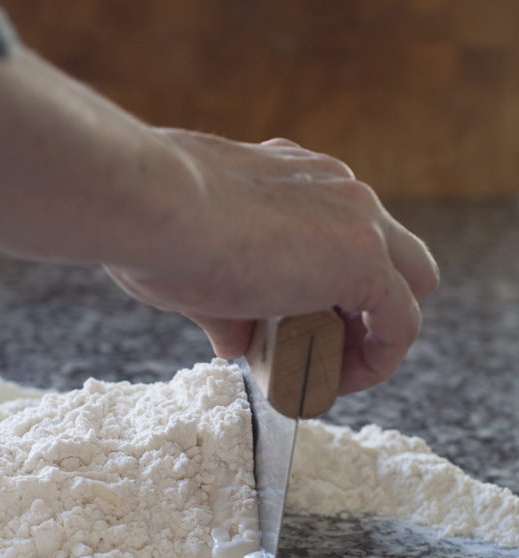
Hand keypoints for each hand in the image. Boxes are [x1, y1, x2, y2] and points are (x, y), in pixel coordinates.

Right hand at [106, 134, 438, 395]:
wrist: (151, 203)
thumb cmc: (152, 227)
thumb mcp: (193, 269)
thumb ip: (226, 307)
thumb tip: (235, 344)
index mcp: (296, 176)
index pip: (343, 231)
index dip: (332, 286)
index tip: (299, 324)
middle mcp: (335, 187)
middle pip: (389, 255)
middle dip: (362, 307)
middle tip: (319, 344)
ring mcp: (357, 218)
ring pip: (406, 285)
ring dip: (371, 333)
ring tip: (325, 370)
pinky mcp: (363, 259)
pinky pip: (401, 323)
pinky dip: (379, 358)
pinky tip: (339, 381)